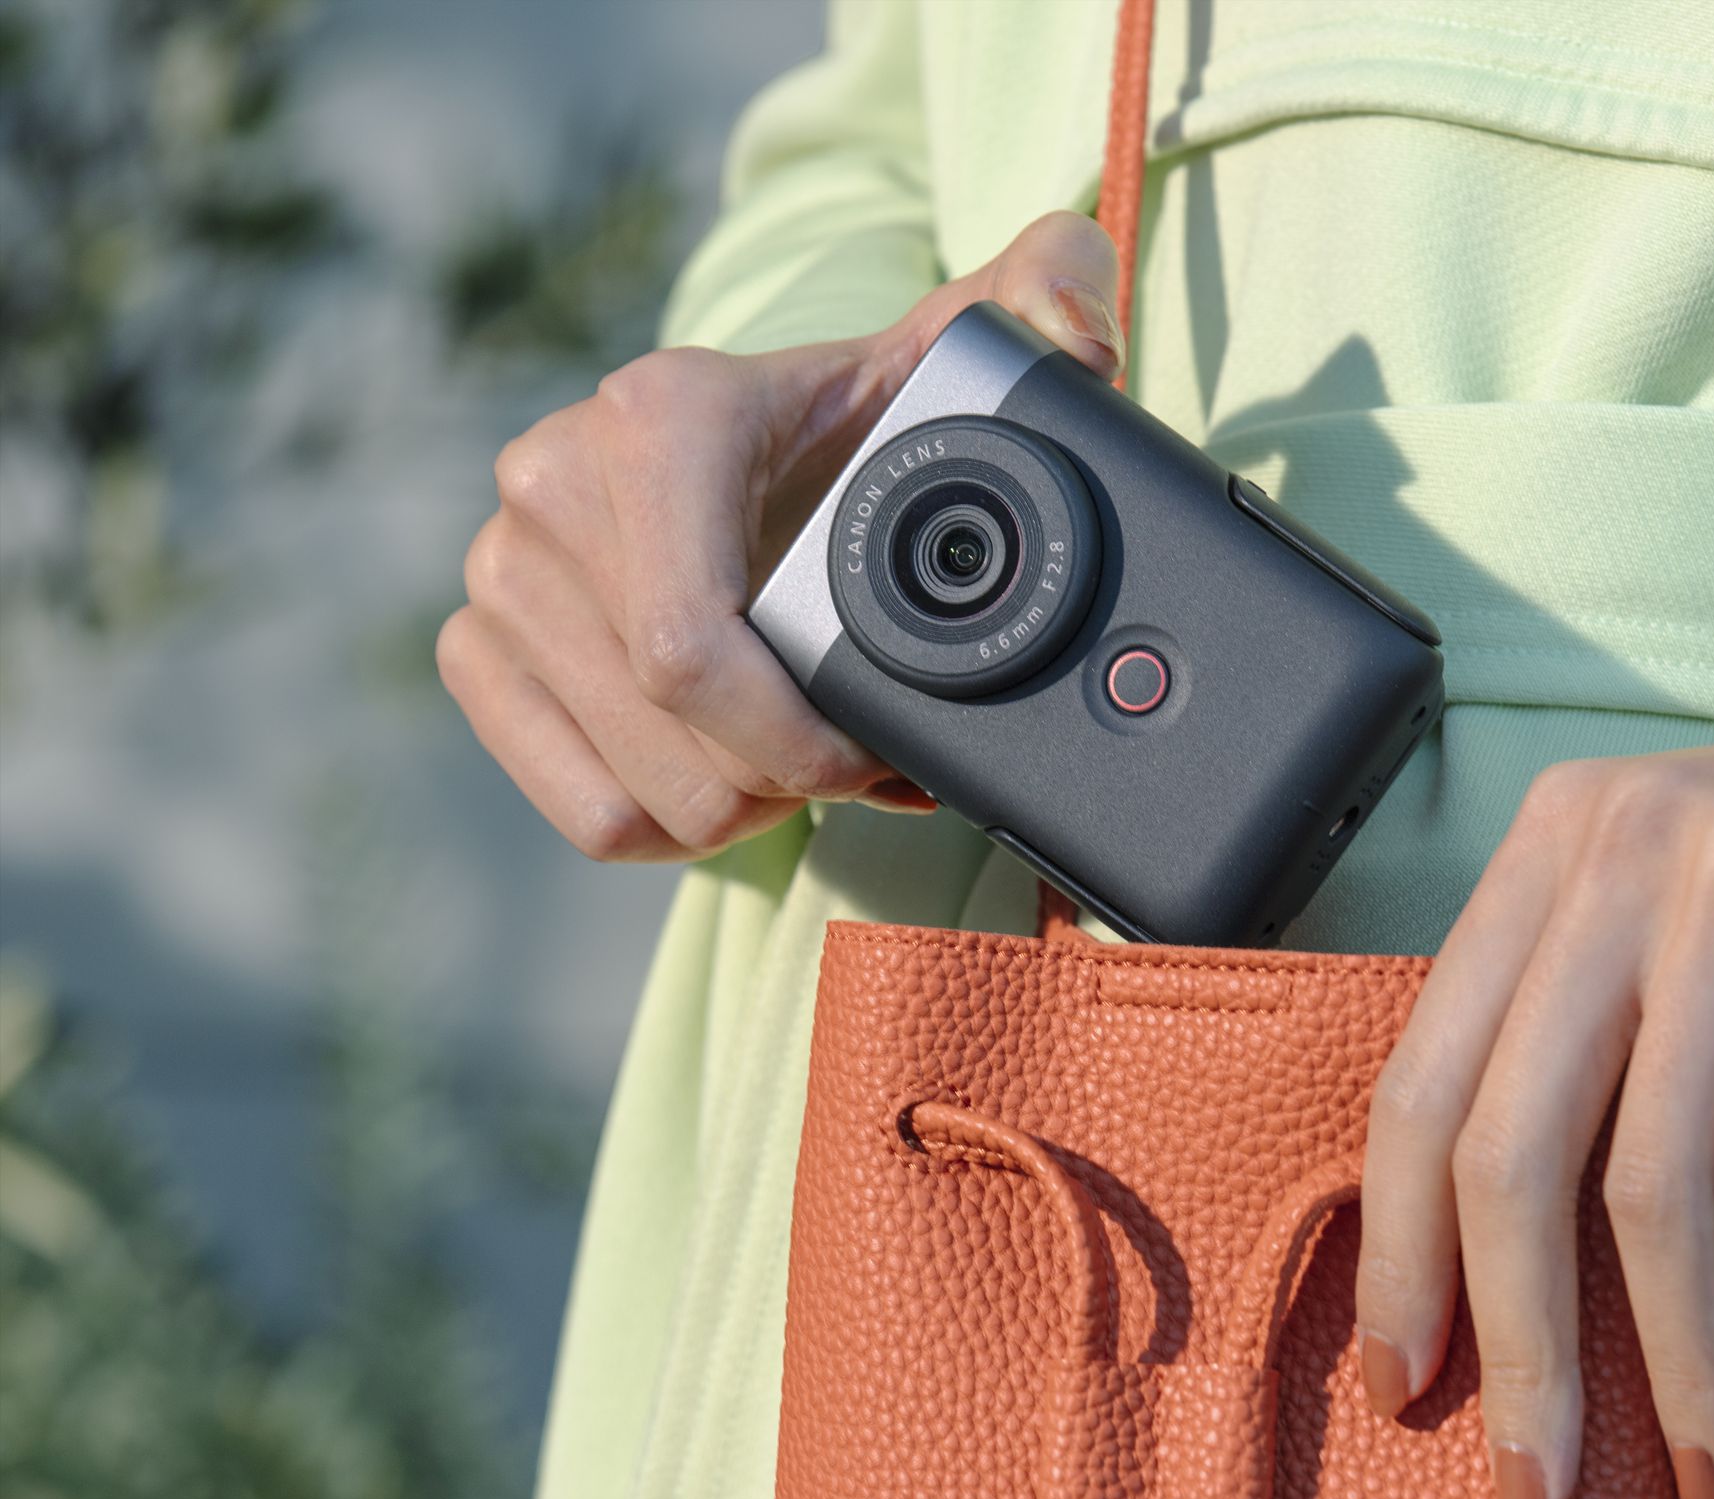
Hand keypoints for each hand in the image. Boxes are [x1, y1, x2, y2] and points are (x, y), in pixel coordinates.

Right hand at [438, 213, 1123, 859]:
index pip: (693, 649)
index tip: (881, 757)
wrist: (759, 446)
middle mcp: (551, 484)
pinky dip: (674, 827)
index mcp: (659, 417)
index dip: (800, 739)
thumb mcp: (958, 354)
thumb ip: (1051, 298)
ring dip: (745, 806)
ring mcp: (499, 573)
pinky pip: (587, 814)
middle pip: (678, 734)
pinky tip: (734, 778)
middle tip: (865, 758)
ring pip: (641, 792)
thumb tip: (1079, 343)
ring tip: (806, 761)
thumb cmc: (862, 422)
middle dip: (794, 775)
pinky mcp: (476, 650)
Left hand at [1352, 716, 1713, 1498]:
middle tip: (1535, 1480)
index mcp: (1540, 853)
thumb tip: (1486, 1270)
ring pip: (1653, 1177)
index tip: (1404, 1378)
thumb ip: (1573, 1038)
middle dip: (1517, 1341)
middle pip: (1512, 1147)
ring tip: (1701, 1466)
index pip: (1419, 1083)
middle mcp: (1612, 849)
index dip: (1400, 1249)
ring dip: (1674, 1355)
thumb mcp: (1660, 926)